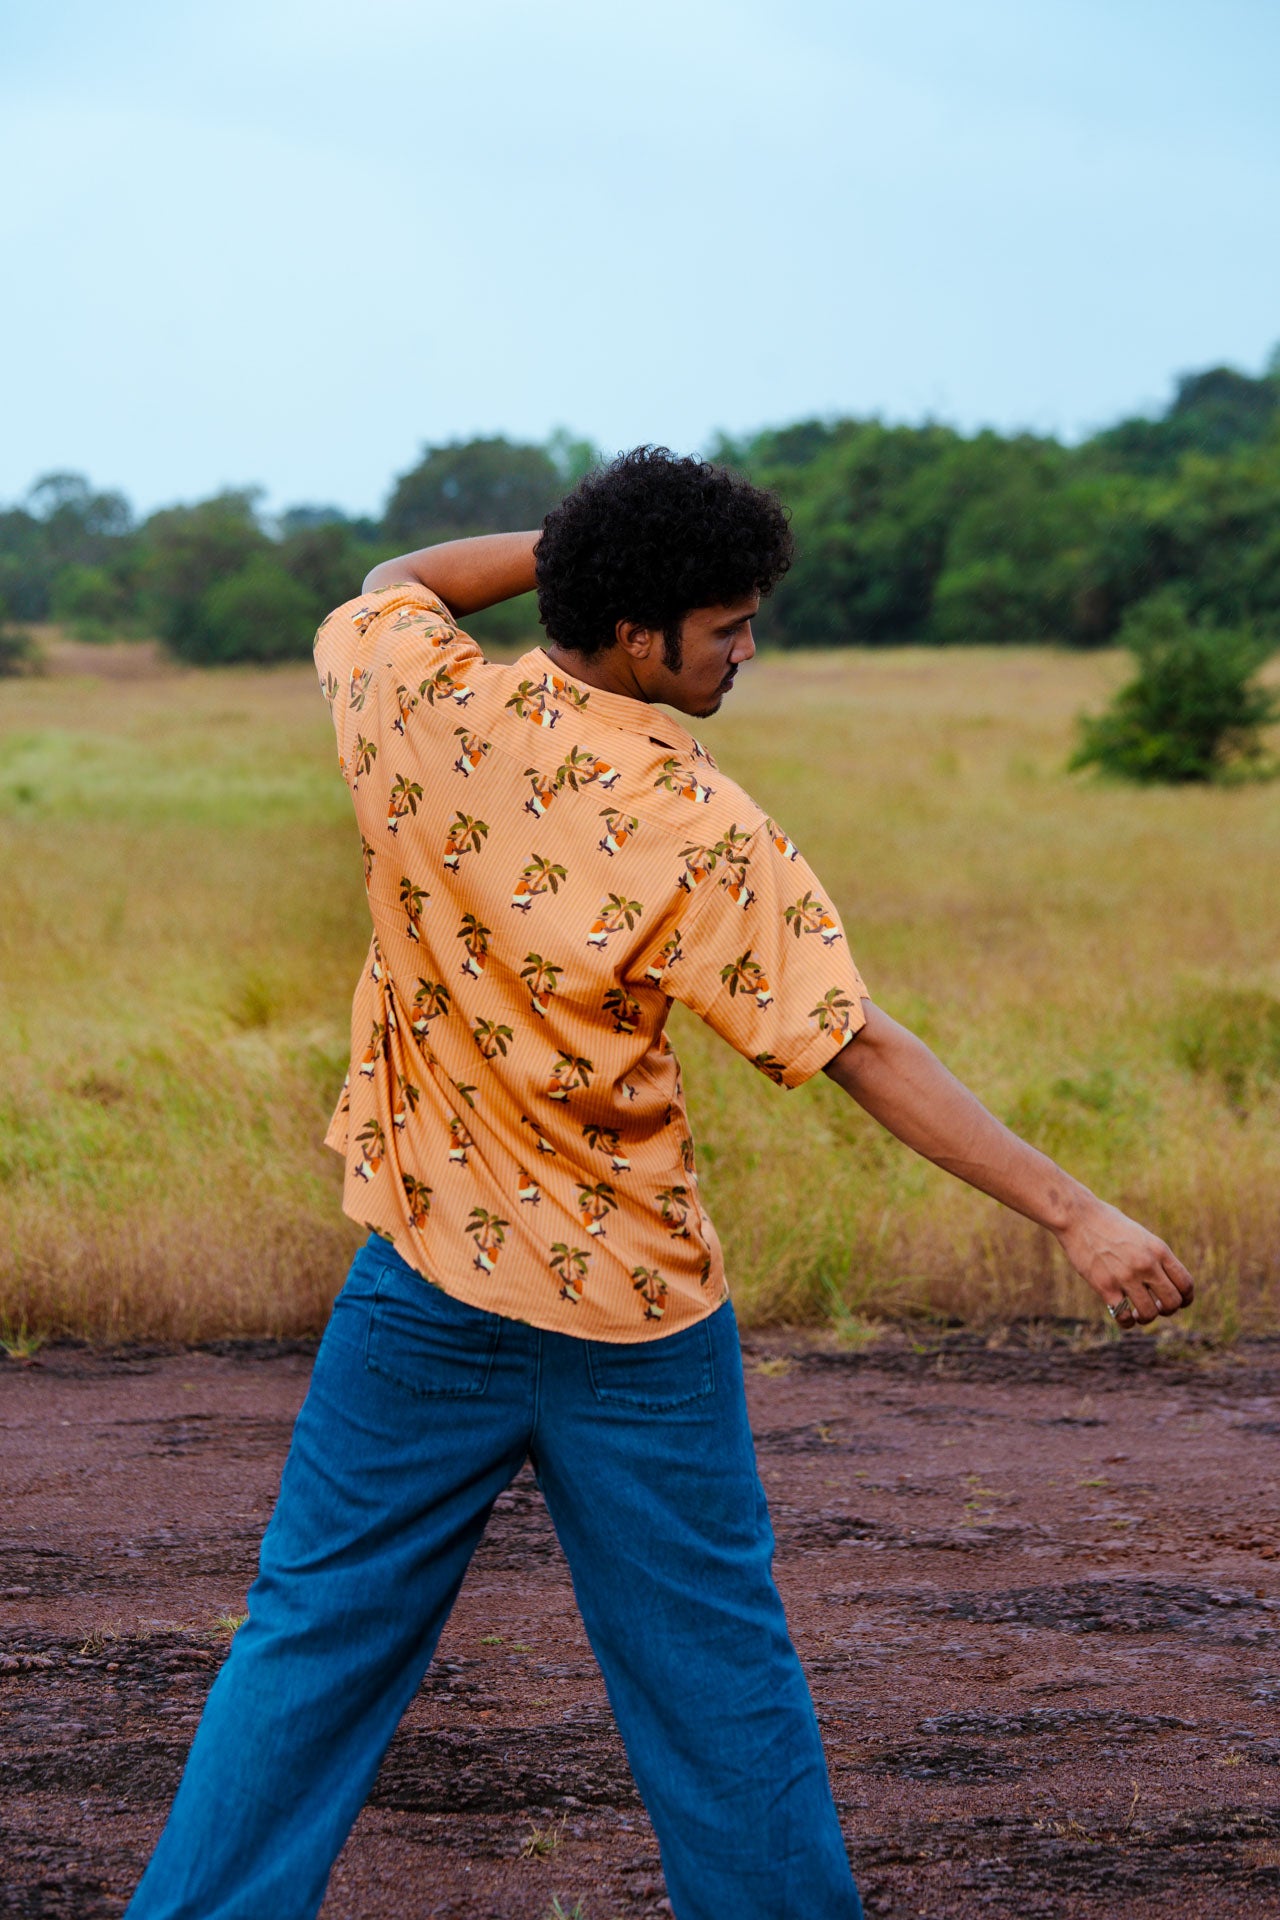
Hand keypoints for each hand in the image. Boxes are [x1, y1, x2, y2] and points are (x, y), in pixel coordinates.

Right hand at [1055, 1196, 1194, 1326]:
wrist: (1077, 1217)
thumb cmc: (1108, 1223)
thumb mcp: (1140, 1235)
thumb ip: (1154, 1256)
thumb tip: (1164, 1281)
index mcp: (1158, 1250)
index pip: (1186, 1283)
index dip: (1186, 1298)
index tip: (1180, 1302)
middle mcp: (1146, 1264)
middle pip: (1173, 1302)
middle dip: (1168, 1310)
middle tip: (1157, 1307)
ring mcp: (1126, 1276)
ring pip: (1149, 1313)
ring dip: (1146, 1318)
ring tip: (1138, 1314)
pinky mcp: (1105, 1286)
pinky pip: (1123, 1316)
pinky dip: (1126, 1322)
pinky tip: (1124, 1318)